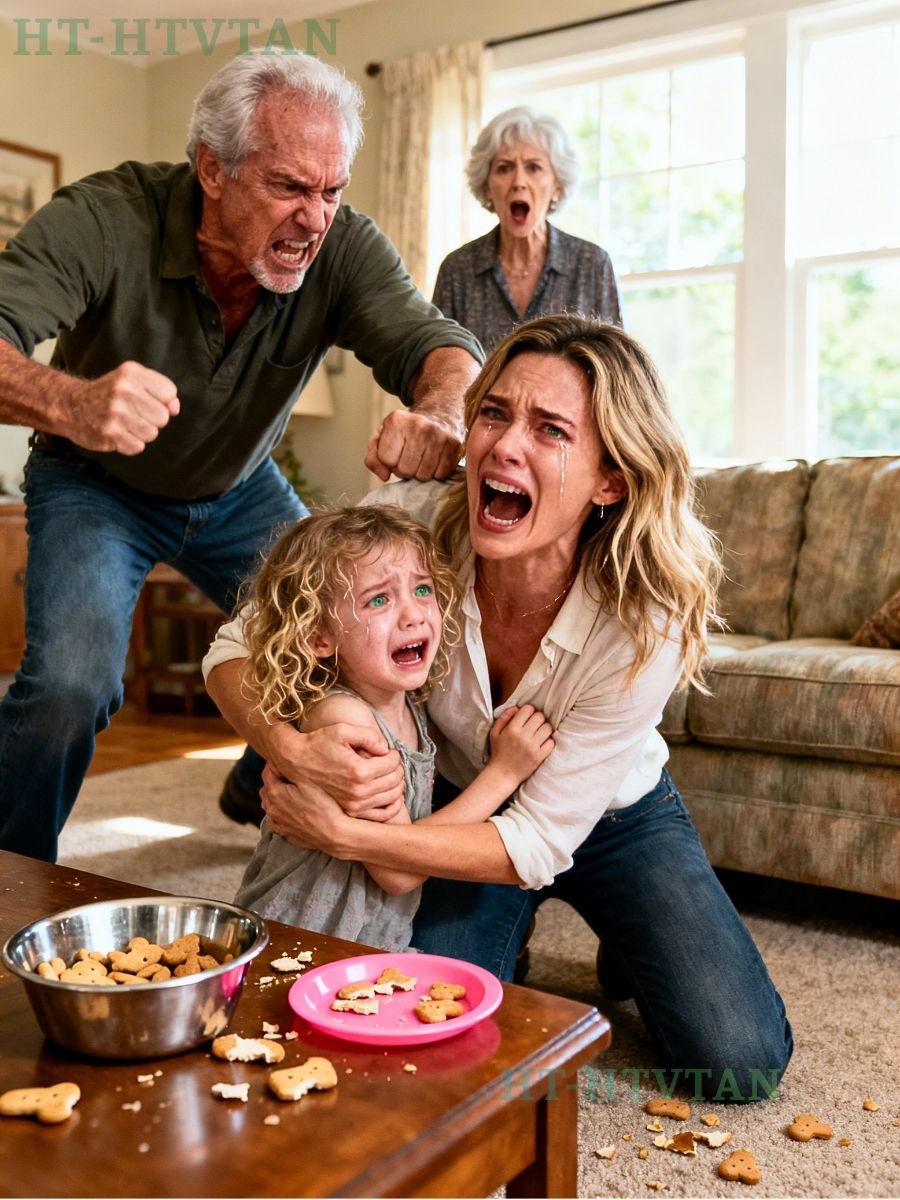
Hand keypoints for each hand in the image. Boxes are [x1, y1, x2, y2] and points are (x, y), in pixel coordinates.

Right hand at [65, 361, 178, 454]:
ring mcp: (116, 413)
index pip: (169, 392)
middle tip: (134, 413)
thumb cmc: (107, 393)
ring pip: (152, 434)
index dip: (162, 400)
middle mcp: (123, 391)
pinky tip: (118, 433)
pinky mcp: (110, 434)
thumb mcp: (131, 381)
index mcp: (131, 373)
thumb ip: (159, 390)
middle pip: (163, 416)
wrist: (70, 406)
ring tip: (125, 423)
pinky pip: (138, 447)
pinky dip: (130, 444)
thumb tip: (175, 408)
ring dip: (141, 432)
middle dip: (152, 419)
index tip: (146, 399)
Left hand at [260, 765, 349, 851]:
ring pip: (269, 806)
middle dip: (274, 780)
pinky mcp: (286, 833)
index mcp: (276, 794)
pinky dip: (278, 812)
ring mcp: (278, 823)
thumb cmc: (325, 806)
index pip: (268, 773)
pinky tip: (288, 809)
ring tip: (287, 790)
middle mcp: (273, 809)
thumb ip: (291, 771)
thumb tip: (280, 762)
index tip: (284, 760)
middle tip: (287, 773)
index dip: (275, 765)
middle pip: (266, 789)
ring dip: (275, 797)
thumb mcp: (309, 782)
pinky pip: (275, 820)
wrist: (335, 834)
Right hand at [268, 720, 405, 822]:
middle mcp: (359, 791)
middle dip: (397, 769)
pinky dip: (393, 805)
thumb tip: (385, 748)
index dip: (394, 755)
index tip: (389, 752)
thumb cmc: (319, 743)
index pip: (392, 763)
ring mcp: (355, 804)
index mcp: (359, 770)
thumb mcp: (343, 730)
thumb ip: (368, 735)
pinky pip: (383, 814)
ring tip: (390, 775)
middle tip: (391, 762)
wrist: (296, 763)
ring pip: (392, 796)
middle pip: (395, 780)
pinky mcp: (351, 812)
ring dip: (397, 784)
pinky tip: (391, 794)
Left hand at [364, 408, 462, 481]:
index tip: (397, 453)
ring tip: (422, 458)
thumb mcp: (383, 437)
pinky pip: (440, 475)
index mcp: (396, 421)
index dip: (390, 462)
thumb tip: (384, 476)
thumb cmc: (407, 431)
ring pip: (423, 476)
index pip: (387, 460)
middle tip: (410, 457)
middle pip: (405, 470)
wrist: (439, 415)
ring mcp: (438, 435)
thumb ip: (374, 458)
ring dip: (420, 472)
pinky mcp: (454, 445)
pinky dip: (436, 473)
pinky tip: (435, 460)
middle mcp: (418, 426)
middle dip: (405, 469)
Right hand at [489, 705, 554, 782]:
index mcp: (511, 729)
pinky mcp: (539, 756)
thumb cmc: (499, 752)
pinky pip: (551, 742)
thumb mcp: (495, 733)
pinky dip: (548, 741)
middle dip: (538, 719)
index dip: (528, 711)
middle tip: (534, 725)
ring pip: (548, 728)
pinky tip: (542, 743)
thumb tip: (517, 708)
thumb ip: (504, 717)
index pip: (528, 709)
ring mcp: (532, 747)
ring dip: (545, 729)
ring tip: (539, 734)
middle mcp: (523, 736)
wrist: (503, 774)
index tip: (527, 717)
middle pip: (540, 717)